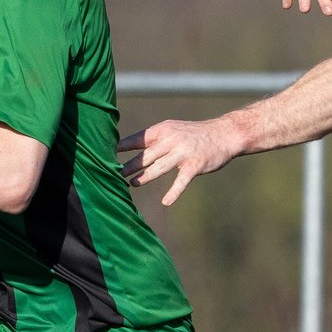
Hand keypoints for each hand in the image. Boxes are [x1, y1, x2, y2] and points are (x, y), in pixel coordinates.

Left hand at [118, 115, 244, 205]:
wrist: (224, 133)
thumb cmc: (194, 134)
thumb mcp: (173, 129)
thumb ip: (155, 139)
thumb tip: (130, 148)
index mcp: (163, 130)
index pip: (137, 139)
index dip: (122, 147)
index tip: (106, 154)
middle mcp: (171, 140)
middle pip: (145, 155)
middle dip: (129, 166)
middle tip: (115, 175)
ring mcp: (183, 152)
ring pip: (158, 167)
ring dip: (143, 177)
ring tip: (131, 184)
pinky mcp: (195, 165)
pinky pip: (181, 181)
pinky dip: (173, 192)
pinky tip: (166, 202)